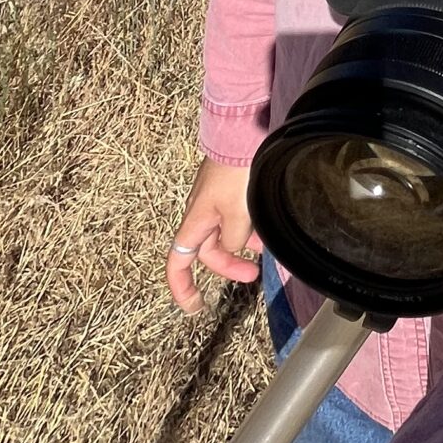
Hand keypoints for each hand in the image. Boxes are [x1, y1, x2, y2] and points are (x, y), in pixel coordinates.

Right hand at [167, 157, 260, 313]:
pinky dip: (246, 230)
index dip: (182, 288)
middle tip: (254, 274)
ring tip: (264, 248)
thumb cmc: (235, 173)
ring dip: (242, 247)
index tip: (195, 306)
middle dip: (230, 266)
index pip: (178, 263)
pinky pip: (233, 221)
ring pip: (224, 236)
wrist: (239, 136)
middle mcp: (200, 216)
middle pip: (208, 252)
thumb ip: (234, 238)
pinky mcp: (226, 194)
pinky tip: (262, 228)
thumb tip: (233, 249)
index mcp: (195, 223)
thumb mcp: (238, 212)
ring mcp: (213, 204)